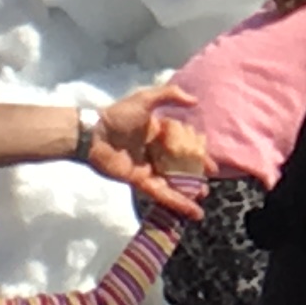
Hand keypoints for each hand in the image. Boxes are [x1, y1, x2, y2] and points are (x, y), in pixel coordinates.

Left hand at [89, 87, 207, 212]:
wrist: (94, 135)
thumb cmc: (118, 116)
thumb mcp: (145, 99)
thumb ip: (170, 95)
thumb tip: (195, 101)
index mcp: (159, 134)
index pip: (184, 146)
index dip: (198, 155)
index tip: (211, 165)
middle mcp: (156, 152)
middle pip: (180, 167)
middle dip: (195, 177)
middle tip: (207, 186)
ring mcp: (148, 168)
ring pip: (173, 182)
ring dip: (188, 192)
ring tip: (202, 197)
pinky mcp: (140, 181)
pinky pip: (161, 193)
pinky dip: (176, 202)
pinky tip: (190, 209)